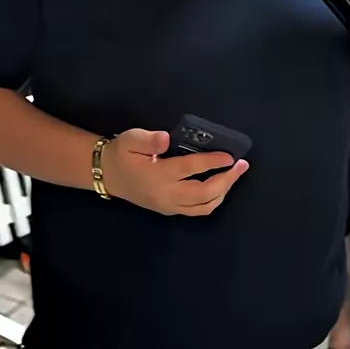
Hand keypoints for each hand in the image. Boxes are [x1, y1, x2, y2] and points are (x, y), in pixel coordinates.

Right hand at [102, 129, 248, 216]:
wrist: (107, 175)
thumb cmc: (121, 153)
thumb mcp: (130, 139)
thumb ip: (148, 139)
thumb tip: (166, 139)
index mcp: (158, 175)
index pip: (191, 169)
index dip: (212, 162)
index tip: (230, 156)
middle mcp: (166, 195)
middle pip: (204, 193)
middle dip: (227, 180)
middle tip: (242, 165)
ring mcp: (169, 206)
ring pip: (203, 207)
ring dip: (223, 192)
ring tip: (234, 175)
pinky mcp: (169, 210)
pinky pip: (197, 211)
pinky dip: (213, 200)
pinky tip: (219, 186)